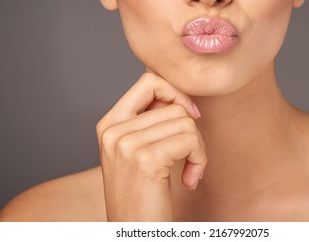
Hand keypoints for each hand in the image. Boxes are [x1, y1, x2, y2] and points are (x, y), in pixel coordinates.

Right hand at [96, 72, 206, 220]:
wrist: (133, 233)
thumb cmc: (141, 196)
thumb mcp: (136, 153)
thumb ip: (149, 123)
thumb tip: (179, 97)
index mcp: (109, 125)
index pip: (148, 82)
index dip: (175, 93)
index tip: (189, 115)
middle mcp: (113, 131)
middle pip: (174, 106)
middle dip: (191, 132)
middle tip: (189, 158)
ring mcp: (126, 144)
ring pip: (186, 122)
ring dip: (197, 149)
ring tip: (187, 172)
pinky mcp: (145, 159)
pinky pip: (190, 140)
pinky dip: (199, 160)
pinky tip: (189, 180)